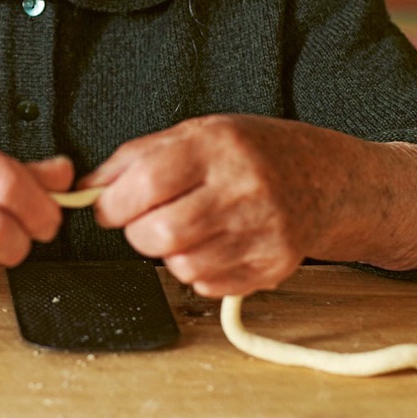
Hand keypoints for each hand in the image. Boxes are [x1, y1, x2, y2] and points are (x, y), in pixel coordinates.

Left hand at [81, 115, 416, 298]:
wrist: (330, 179)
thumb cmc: (255, 152)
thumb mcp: (199, 133)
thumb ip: (138, 157)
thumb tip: (86, 188)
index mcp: (218, 146)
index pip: (145, 183)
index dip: (113, 203)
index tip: (108, 207)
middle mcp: (244, 188)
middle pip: (160, 233)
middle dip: (138, 233)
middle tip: (147, 220)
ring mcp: (263, 231)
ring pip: (180, 266)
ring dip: (169, 253)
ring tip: (188, 228)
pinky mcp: (274, 265)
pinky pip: (207, 284)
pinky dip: (197, 270)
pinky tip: (215, 244)